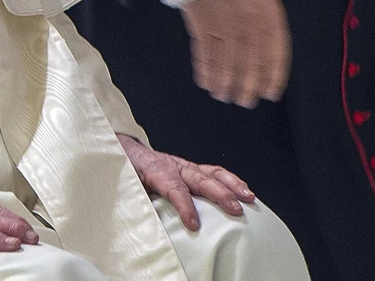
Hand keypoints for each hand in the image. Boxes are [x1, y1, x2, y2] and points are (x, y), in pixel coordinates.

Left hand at [118, 134, 254, 231]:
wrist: (125, 151)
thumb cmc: (127, 171)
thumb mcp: (126, 186)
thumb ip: (137, 201)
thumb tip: (146, 222)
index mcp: (155, 171)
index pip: (173, 188)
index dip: (185, 206)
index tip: (194, 224)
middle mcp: (173, 166)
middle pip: (199, 179)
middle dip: (219, 194)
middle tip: (235, 210)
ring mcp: (184, 166)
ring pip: (211, 172)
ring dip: (232, 185)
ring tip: (249, 198)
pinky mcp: (191, 168)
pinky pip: (214, 172)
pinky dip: (231, 180)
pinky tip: (244, 191)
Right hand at [179, 0, 290, 107]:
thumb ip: (266, 25)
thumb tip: (264, 58)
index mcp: (270, 16)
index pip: (275, 54)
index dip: (272, 77)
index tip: (270, 94)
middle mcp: (250, 25)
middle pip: (250, 64)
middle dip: (247, 86)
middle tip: (244, 101)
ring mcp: (225, 26)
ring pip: (227, 64)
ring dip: (224, 83)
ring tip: (223, 96)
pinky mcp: (202, 25)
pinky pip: (205, 55)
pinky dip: (205, 71)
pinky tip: (205, 82)